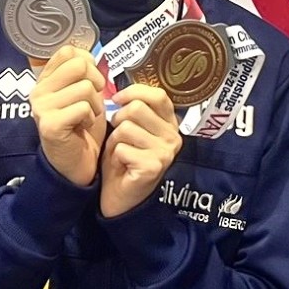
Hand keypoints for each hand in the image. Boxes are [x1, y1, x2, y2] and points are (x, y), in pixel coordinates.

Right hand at [30, 47, 105, 187]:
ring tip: (87, 117)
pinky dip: (90, 118)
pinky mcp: (50, 124)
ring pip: (85, 87)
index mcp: (45, 80)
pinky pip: (83, 107)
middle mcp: (38, 91)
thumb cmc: (81, 127)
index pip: (68, 51)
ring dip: (95, 104)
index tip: (90, 80)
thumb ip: (82, 73)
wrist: (75, 165)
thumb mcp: (81, 94)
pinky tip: (82, 128)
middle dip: (95, 82)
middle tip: (92, 101)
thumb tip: (92, 54)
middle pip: (79, 65)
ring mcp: (42, 108)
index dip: (88, 62)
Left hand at [100, 85, 181, 218]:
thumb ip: (133, 109)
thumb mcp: (131, 128)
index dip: (134, 92)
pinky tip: (122, 166)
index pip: (158, 95)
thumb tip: (119, 91)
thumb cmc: (124, 158)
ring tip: (120, 153)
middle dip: (118, 120)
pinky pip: (121, 148)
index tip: (116, 99)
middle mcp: (173, 136)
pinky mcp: (153, 167)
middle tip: (118, 137)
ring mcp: (165, 153)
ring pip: (126, 128)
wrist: (121, 196)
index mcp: (170, 123)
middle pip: (137, 108)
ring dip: (115, 141)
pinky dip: (115, 157)